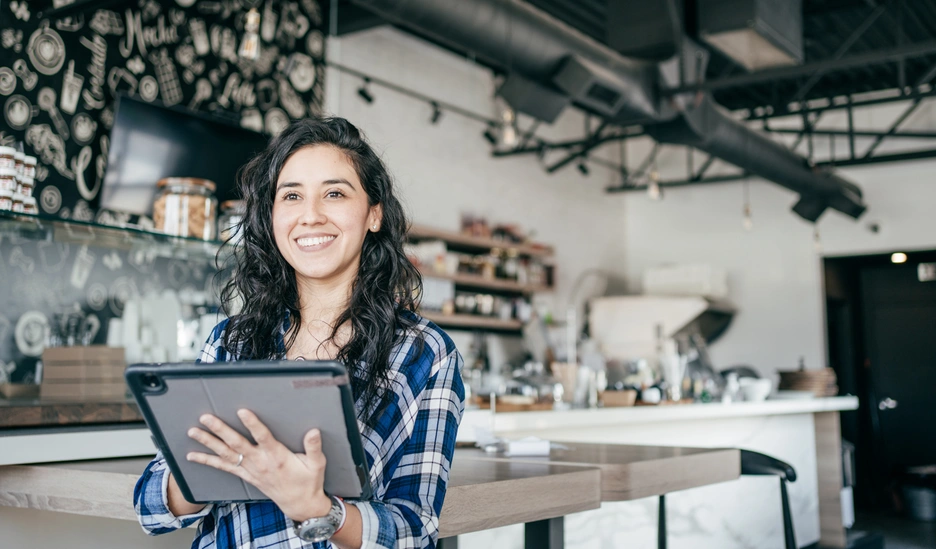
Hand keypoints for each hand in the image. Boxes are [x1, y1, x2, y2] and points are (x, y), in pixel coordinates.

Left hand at [186, 409, 331, 521]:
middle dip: (220, 430)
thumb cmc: (308, 481)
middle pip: (236, 443)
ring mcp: (250, 470)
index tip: (242, 411)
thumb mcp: (317, 464)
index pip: (262, 437)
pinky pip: (224, 467)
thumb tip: (313, 431)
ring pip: (225, 454)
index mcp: (277, 456)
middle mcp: (260, 462)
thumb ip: (314, 447)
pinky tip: (193, 456)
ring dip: (208, 443)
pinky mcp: (246, 476)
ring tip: (193, 432)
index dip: (252, 424)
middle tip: (206, 418)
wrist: (300, 504)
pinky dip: (208, 461)